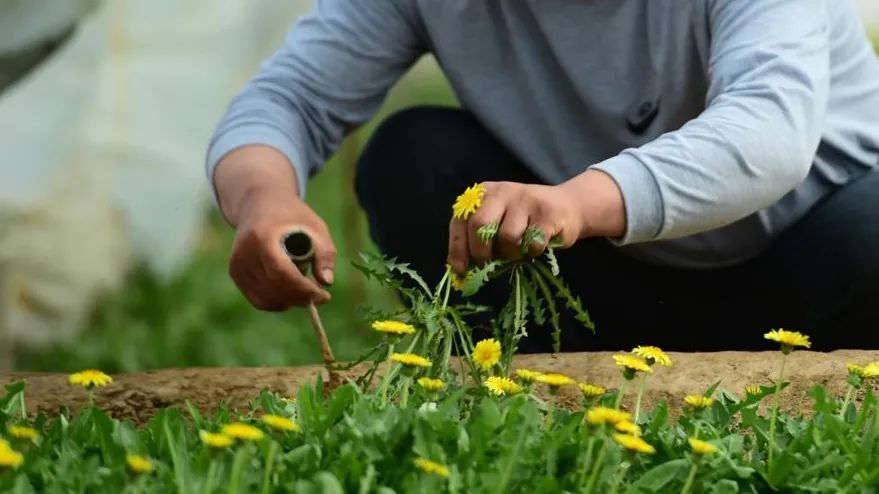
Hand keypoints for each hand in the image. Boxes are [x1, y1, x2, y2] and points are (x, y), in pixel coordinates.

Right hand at [215, 146, 333, 310]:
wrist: (259, 203)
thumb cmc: (291, 215)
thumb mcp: (315, 227)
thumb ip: (324, 253)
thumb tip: (326, 281)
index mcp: (262, 237)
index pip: (281, 273)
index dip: (304, 289)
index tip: (325, 295)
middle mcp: (244, 253)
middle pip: (274, 288)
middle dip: (301, 297)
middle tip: (321, 296)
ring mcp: (237, 264)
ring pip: (266, 298)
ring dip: (291, 300)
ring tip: (308, 291)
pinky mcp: (236, 273)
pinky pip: (258, 299)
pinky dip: (278, 302)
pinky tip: (292, 295)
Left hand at [446, 170, 625, 272]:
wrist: (568, 206)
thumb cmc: (525, 220)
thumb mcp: (498, 222)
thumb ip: (478, 238)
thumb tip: (460, 269)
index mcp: (483, 193)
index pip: (461, 220)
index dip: (458, 247)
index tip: (461, 268)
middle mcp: (502, 191)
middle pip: (479, 225)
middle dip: (481, 251)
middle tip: (488, 263)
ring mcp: (525, 199)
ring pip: (507, 236)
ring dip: (511, 253)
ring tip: (518, 251)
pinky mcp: (546, 212)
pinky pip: (531, 243)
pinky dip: (531, 252)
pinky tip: (535, 246)